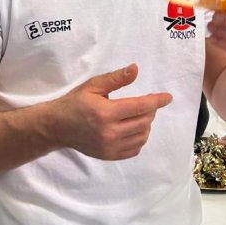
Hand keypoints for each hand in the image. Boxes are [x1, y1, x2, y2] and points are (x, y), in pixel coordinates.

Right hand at [52, 64, 171, 160]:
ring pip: (142, 136)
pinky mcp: (110, 155)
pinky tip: (133, 129)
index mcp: (106, 113)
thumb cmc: (75, 102)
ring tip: (138, 115)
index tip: (168, 97)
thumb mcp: (93, 86)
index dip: (157, 101)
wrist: (57, 127)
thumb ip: (116, 79)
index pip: (140, 107)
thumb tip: (135, 69)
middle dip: (150, 111)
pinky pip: (135, 149)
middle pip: (144, 122)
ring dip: (146, 124)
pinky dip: (140, 138)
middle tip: (145, 103)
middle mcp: (109, 132)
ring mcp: (110, 147)